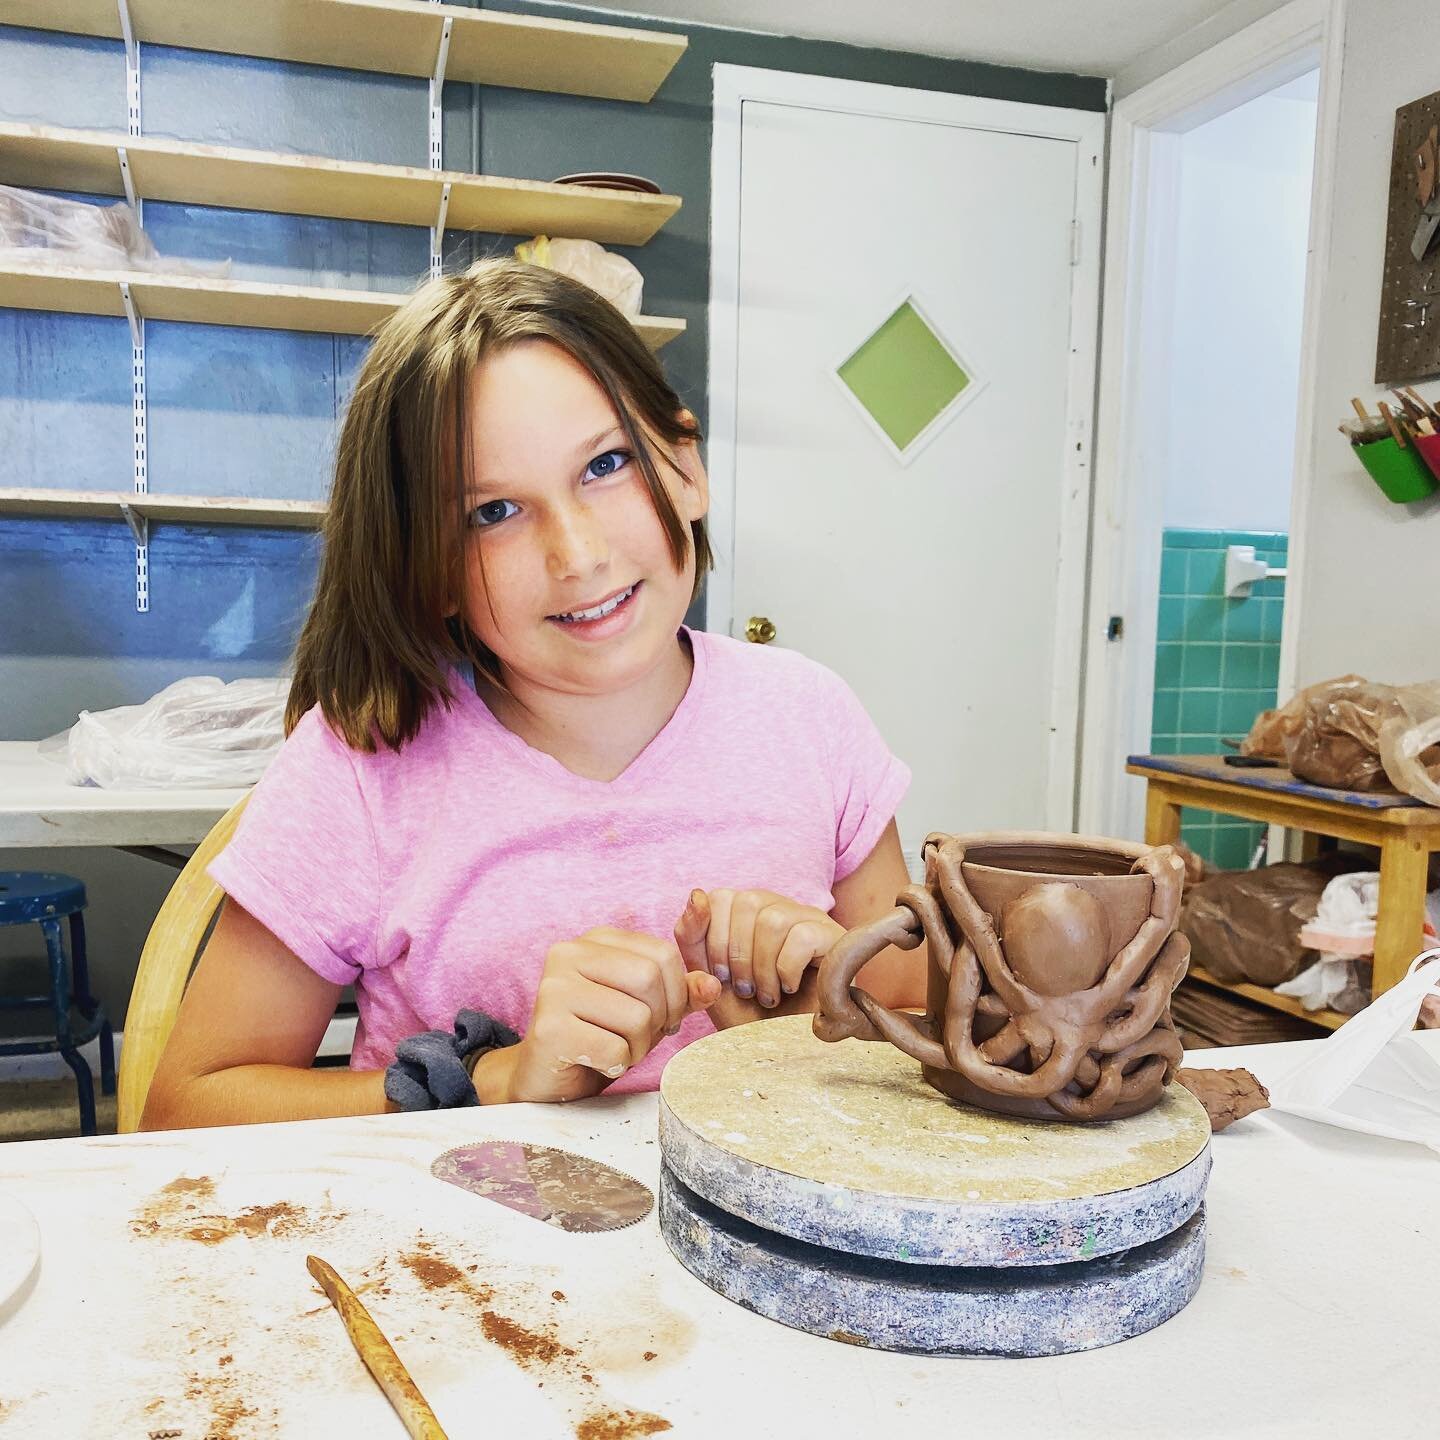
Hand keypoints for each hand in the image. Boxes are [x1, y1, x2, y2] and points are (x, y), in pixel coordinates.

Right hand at [483, 928, 720, 1103]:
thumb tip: (713, 985)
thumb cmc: (600, 1037)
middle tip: (638, 1037)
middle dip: (659, 1018)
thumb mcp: (647, 1009)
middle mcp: (569, 953)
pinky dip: (617, 1064)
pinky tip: (597, 1061)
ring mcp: (554, 988)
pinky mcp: (549, 1028)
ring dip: (638, 1046)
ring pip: (637, 1016)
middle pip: (650, 979)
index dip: (676, 992)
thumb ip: (681, 992)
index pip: (663, 953)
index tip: (661, 1016)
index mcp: (596, 940)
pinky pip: (614, 1048)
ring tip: (615, 1049)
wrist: (547, 1079)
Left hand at [674, 889, 843, 1022]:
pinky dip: (787, 970)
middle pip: (745, 903)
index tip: (721, 977)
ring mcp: (808, 917)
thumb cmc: (750, 1014)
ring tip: (767, 995)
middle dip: (736, 956)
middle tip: (745, 990)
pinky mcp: (832, 936)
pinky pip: (801, 936)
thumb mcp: (709, 977)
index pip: (720, 898)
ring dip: (762, 968)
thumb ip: (692, 936)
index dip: (713, 940)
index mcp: (746, 912)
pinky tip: (790, 988)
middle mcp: (778, 905)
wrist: (790, 1052)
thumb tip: (696, 894)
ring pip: (773, 920)